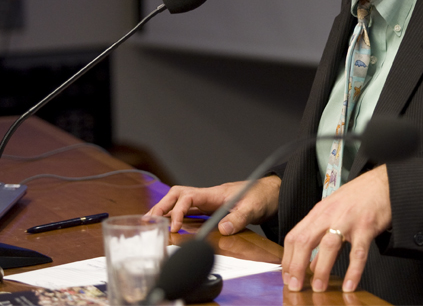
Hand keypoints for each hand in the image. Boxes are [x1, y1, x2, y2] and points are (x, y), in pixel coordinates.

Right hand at [148, 175, 280, 234]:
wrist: (273, 193)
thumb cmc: (263, 196)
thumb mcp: (253, 207)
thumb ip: (238, 218)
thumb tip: (222, 229)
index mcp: (215, 194)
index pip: (188, 198)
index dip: (178, 212)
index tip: (174, 227)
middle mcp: (209, 196)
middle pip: (177, 195)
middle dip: (162, 206)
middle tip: (148, 221)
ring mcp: (209, 202)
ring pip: (181, 202)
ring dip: (166, 210)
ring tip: (151, 222)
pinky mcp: (212, 209)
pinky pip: (190, 210)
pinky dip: (177, 215)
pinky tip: (170, 224)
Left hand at [280, 165, 390, 292]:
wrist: (384, 183)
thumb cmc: (359, 196)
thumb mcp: (334, 212)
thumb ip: (322, 238)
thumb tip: (312, 265)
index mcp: (319, 212)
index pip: (294, 236)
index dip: (287, 258)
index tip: (286, 276)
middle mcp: (330, 215)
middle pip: (305, 241)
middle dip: (296, 266)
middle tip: (294, 286)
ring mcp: (348, 220)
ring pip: (328, 247)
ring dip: (321, 270)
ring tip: (318, 288)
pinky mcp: (366, 227)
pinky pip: (358, 253)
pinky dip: (353, 271)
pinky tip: (349, 285)